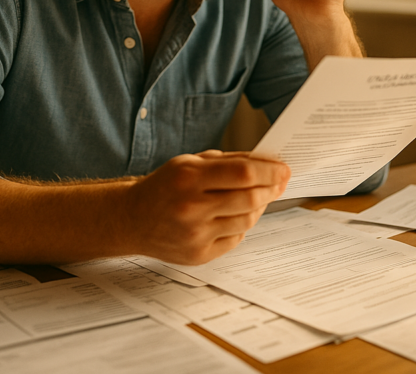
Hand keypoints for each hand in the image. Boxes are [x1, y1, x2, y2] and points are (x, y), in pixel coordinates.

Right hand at [125, 150, 290, 264]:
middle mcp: (191, 207)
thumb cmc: (164, 187)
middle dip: (271, 189)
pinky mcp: (198, 255)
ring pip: (247, 221)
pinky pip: (236, 239)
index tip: (284, 169)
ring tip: (257, 197)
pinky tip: (234, 216)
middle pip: (250, 198)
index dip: (270, 170)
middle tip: (279, 182)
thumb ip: (229, 161)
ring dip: (259, 207)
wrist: (131, 219)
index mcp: (188, 177)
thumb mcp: (189, 162)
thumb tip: (269, 164)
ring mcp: (195, 234)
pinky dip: (242, 226)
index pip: (243, 173)